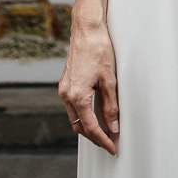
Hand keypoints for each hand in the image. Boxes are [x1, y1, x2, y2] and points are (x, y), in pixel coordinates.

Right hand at [58, 21, 120, 154]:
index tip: (112, 147)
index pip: (90, 127)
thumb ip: (110, 105)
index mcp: (77, 96)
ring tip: (104, 130)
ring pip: (74, 117)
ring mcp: (64, 89)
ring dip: (87, 126)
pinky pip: (72, 106)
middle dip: (94, 136)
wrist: (86, 29)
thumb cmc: (99, 49)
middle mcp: (66, 94)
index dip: (102, 139)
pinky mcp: (66, 83)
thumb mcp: (109, 80)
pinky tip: (94, 113)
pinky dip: (83, 114)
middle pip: (79, 126)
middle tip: (109, 142)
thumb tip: (113, 125)